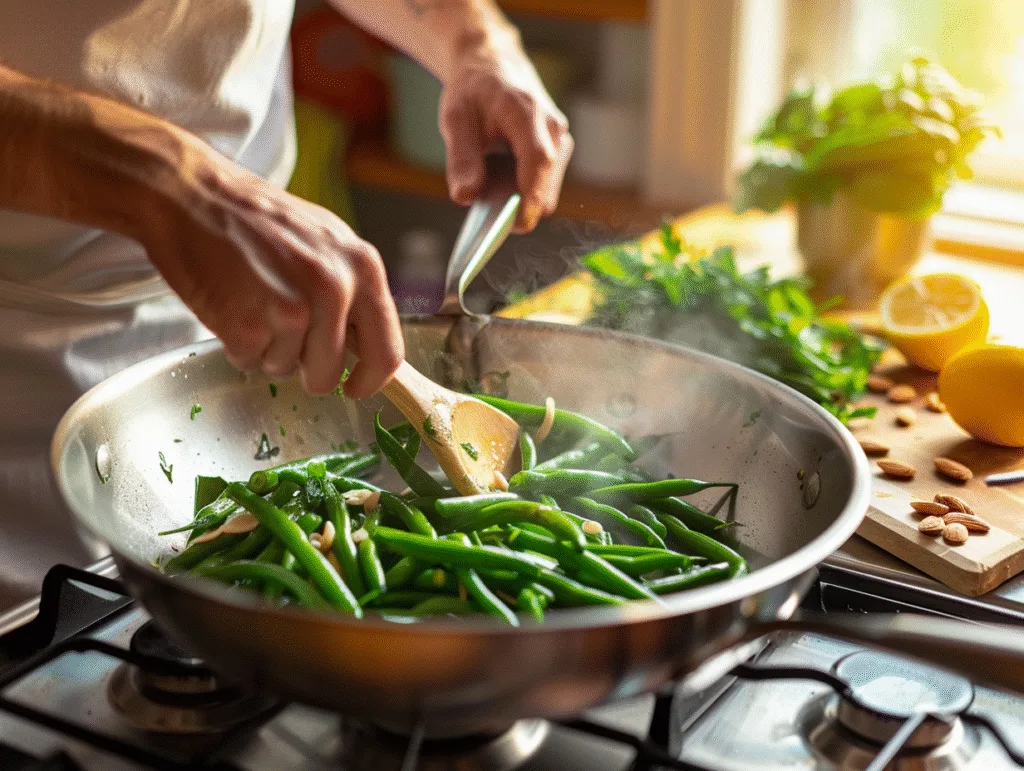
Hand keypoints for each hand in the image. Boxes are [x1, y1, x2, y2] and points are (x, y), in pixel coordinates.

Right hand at [143, 145, 403, 396]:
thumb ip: (353, 290)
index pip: (387, 350)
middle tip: (282, 331)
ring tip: (252, 301)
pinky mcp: (246, 326)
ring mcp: (290, 309)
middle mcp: (333, 289)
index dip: (371, 379)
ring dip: (267, 349)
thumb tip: (366, 343)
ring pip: (286, 369)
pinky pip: (250, 362)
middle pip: (329, 371)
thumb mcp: (328, 241)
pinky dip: (238, 345)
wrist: (192, 194)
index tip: (355, 386)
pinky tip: (232, 306)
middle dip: (306, 366)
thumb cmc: (258, 217)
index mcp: (363, 267)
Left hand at [439, 36, 572, 231]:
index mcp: (529, 114)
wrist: (492, 64)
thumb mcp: (456, 119)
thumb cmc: (474, 90)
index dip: (529, 198)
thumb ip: (461, 159)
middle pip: (546, 185)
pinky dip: (523, 191)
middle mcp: (554, 129)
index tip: (516, 225)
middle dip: (519, 206)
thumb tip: (465, 197)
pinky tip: (500, 181)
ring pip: (547, 189)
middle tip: (485, 213)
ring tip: (490, 189)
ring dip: (520, 199)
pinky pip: (545, 183)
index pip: (538, 162)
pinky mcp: (558, 150)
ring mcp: (560, 140)